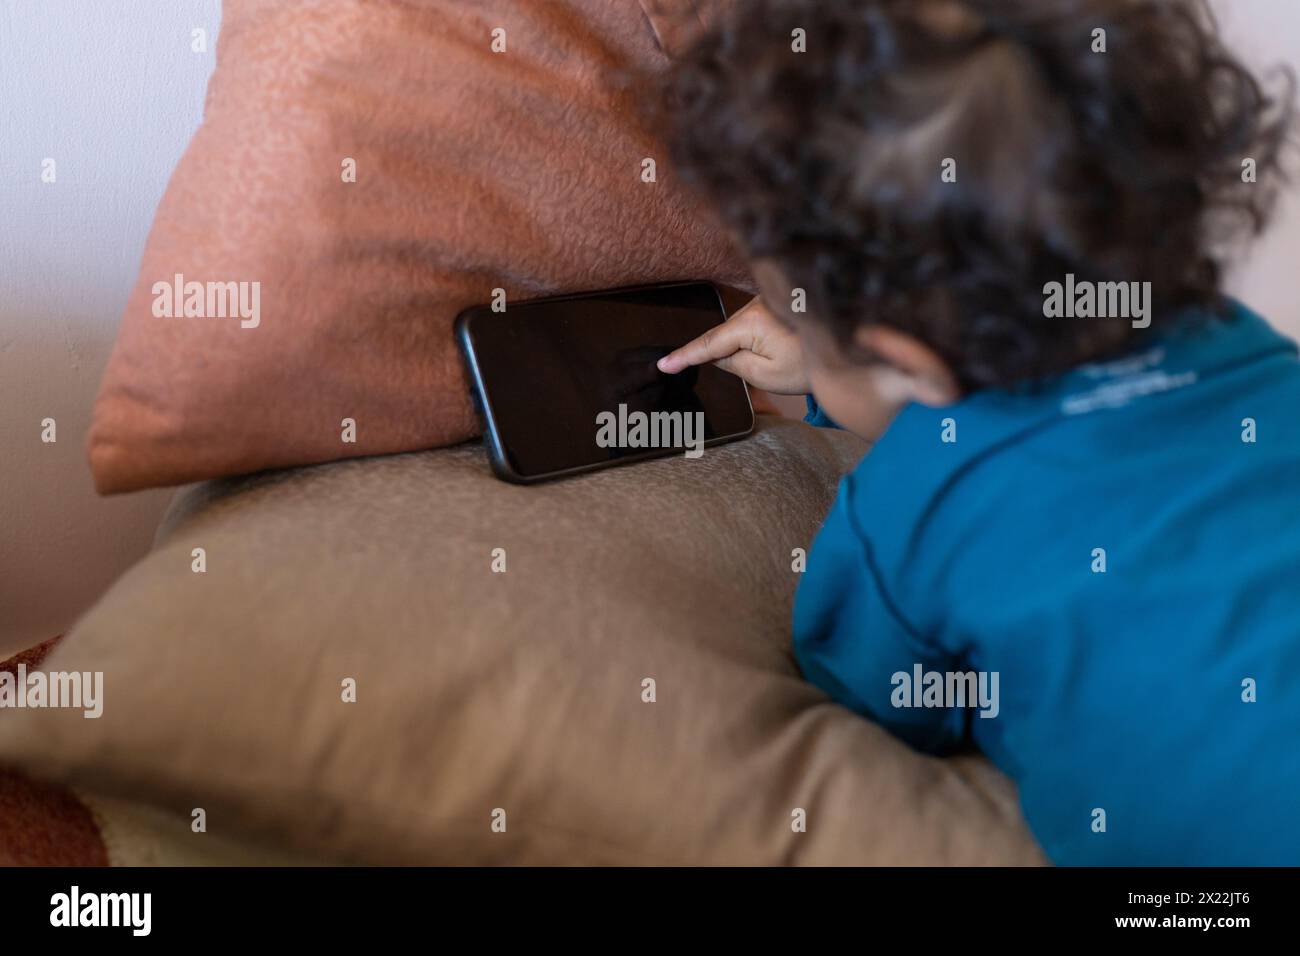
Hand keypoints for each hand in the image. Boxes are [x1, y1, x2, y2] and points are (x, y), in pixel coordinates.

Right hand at [656, 297, 809, 394]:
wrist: (847, 349)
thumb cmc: (810, 365)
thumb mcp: (766, 375)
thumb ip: (734, 364)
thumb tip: (717, 355)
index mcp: (752, 323)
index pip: (710, 343)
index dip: (685, 355)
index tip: (664, 364)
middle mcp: (756, 304)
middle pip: (725, 334)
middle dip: (730, 354)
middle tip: (761, 370)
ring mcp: (766, 299)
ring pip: (739, 328)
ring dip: (747, 346)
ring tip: (780, 358)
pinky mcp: (775, 301)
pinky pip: (753, 321)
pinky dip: (755, 337)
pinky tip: (779, 347)